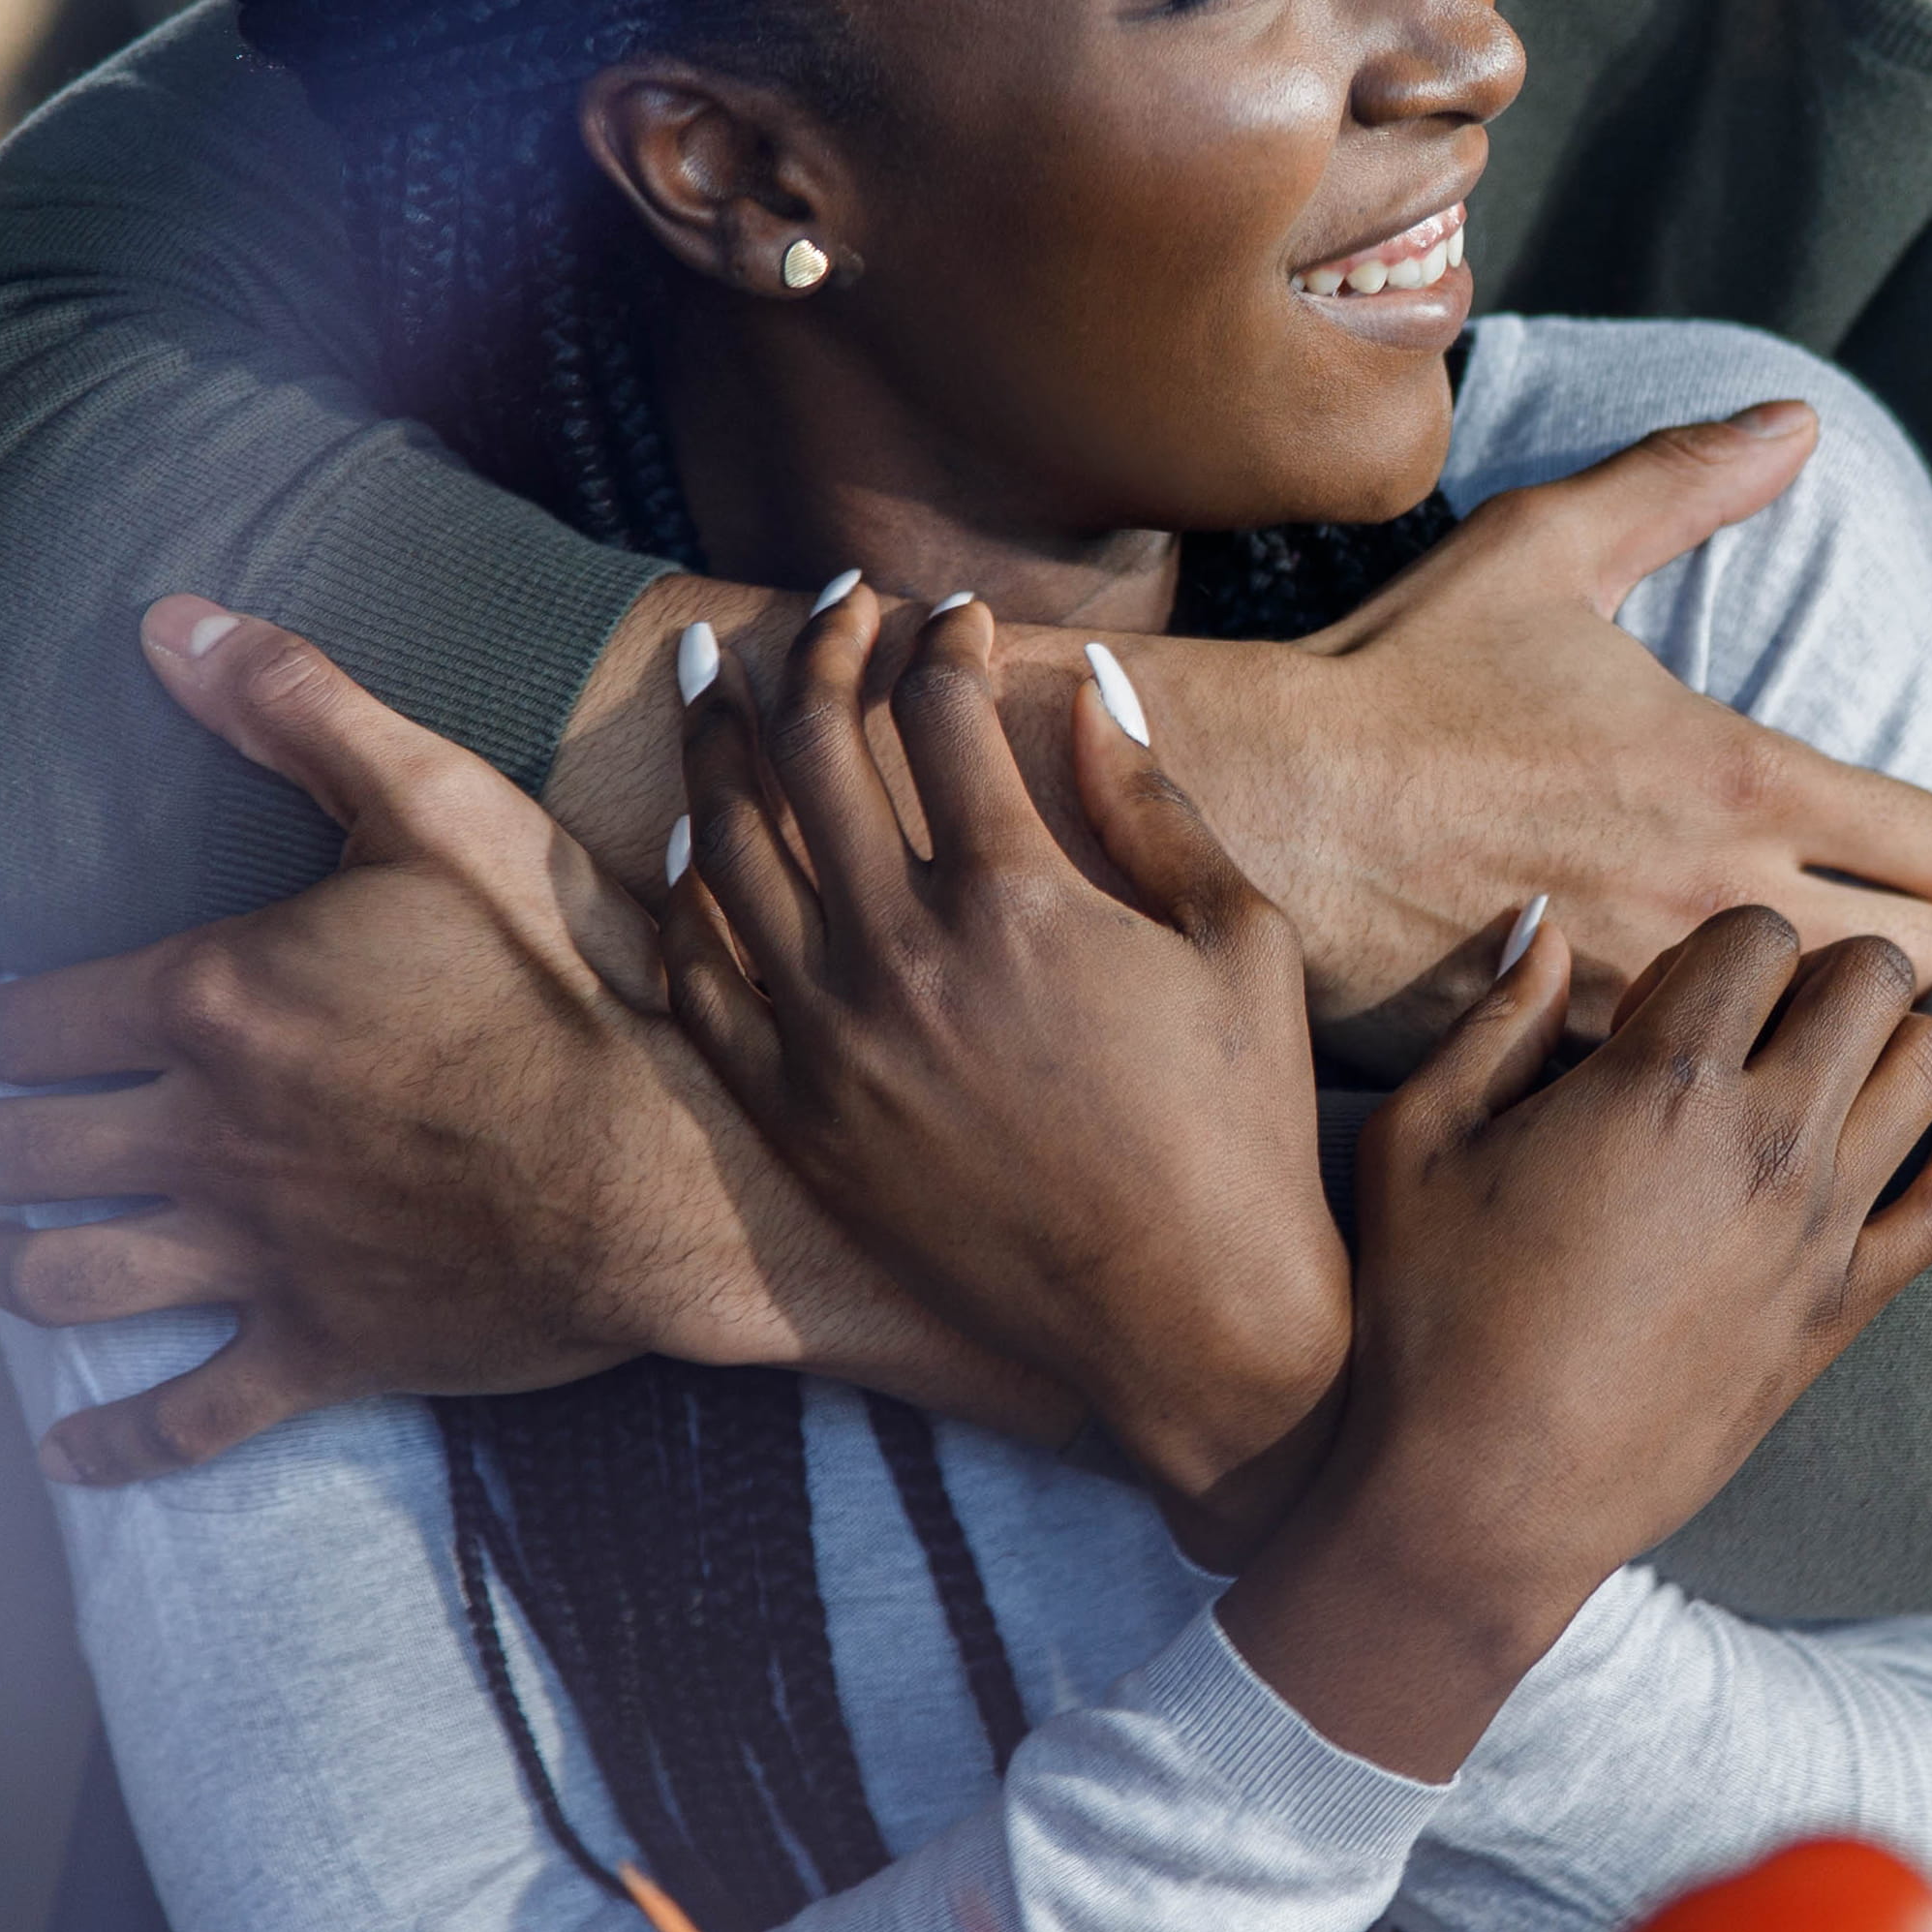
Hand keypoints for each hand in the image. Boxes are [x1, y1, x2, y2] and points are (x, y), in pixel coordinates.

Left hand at [0, 599, 1015, 1483]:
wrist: (681, 1168)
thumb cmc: (572, 983)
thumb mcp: (446, 811)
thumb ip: (303, 711)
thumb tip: (170, 621)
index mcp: (214, 1001)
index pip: (27, 1019)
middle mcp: (206, 1134)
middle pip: (21, 1153)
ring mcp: (258, 1253)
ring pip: (68, 1279)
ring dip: (11, 1266)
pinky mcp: (323, 1348)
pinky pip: (186, 1418)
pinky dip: (116, 1443)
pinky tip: (72, 1449)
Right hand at [531, 408, 1931, 1072]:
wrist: (1261, 812)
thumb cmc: (1401, 682)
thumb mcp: (1546, 550)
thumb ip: (1685, 483)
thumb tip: (1795, 422)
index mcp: (1742, 779)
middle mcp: (1720, 903)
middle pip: (1927, 979)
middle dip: (1925, 961)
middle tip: (1881, 942)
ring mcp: (1651, 1004)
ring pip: (1831, 1066)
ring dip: (1836, 1042)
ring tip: (1805, 1017)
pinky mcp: (1579, 1071)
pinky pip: (1708, 1111)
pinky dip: (1729, 1100)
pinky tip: (1707, 1078)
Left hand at [655, 586, 1346, 1505]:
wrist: (1186, 1325)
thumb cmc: (1243, 1132)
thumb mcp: (1240, 946)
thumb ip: (1153, 807)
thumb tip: (1091, 685)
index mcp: (1021, 900)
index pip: (938, 707)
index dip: (943, 637)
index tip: (957, 618)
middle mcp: (902, 957)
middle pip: (813, 745)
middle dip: (821, 646)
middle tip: (835, 606)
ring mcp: (831, 1041)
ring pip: (727, 845)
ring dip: (723, 741)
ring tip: (727, 679)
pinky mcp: (796, 1118)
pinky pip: (702, 976)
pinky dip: (688, 891)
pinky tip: (697, 839)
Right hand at [1212, 901, 1931, 1775]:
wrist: (1485, 1496)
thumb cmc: (1431, 1317)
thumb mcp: (1419, 1141)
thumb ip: (1493, 1018)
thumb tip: (1545, 925)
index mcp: (1661, 1084)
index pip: (1757, 935)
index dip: (1719, 945)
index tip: (1673, 1000)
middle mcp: (1766, 1142)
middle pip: (1872, 978)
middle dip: (1823, 970)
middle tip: (1762, 1021)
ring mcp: (1821, 1229)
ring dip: (1896, 1038)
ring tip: (1836, 1063)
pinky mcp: (1845, 1308)